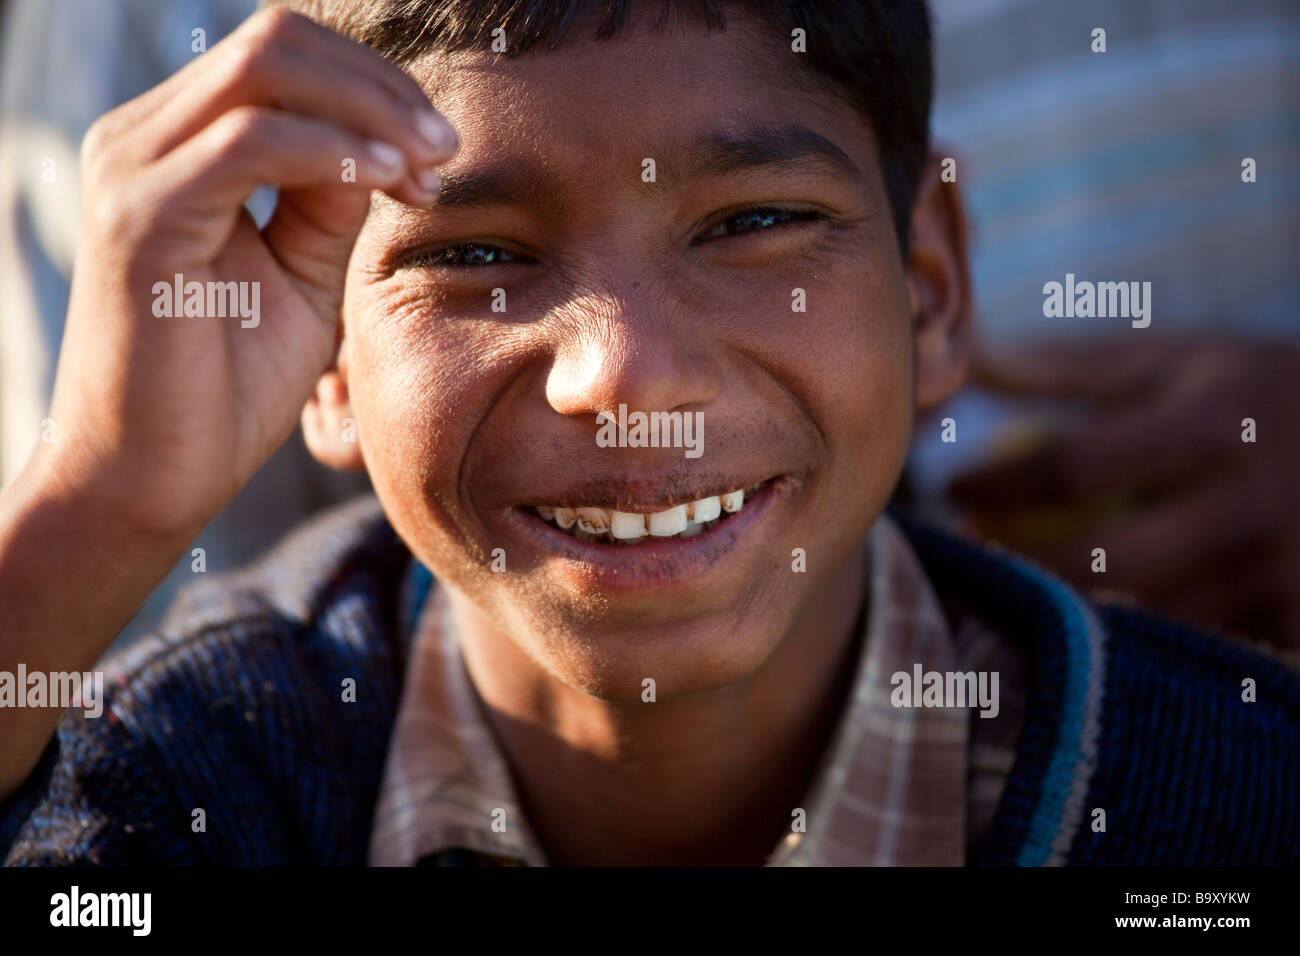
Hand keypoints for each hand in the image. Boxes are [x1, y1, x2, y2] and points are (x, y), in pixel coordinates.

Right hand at [42, 6, 456, 540]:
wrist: (149, 480)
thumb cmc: (223, 390)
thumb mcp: (300, 277)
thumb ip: (330, 203)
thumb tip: (384, 146)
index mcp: (176, 146)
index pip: (282, 56)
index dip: (373, 87)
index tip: (438, 152)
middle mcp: (142, 139)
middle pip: (277, 41)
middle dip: (380, 87)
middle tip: (445, 148)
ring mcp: (133, 171)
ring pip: (265, 69)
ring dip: (368, 112)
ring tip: (428, 167)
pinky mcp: (141, 219)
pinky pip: (250, 142)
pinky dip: (332, 153)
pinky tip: (386, 184)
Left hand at [948, 335, 1299, 653]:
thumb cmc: (1254, 392)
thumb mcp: (1175, 359)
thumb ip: (1069, 367)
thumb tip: (969, 357)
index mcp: (1213, 426)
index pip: (1075, 468)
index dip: (999, 483)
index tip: (949, 487)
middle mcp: (1247, 507)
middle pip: (1098, 562)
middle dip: (1015, 564)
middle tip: (963, 554)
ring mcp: (1274, 577)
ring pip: (1136, 618)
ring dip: (1059, 609)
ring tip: (1002, 587)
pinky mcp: (1289, 628)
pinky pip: (1181, 650)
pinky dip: (1122, 640)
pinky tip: (1075, 623)